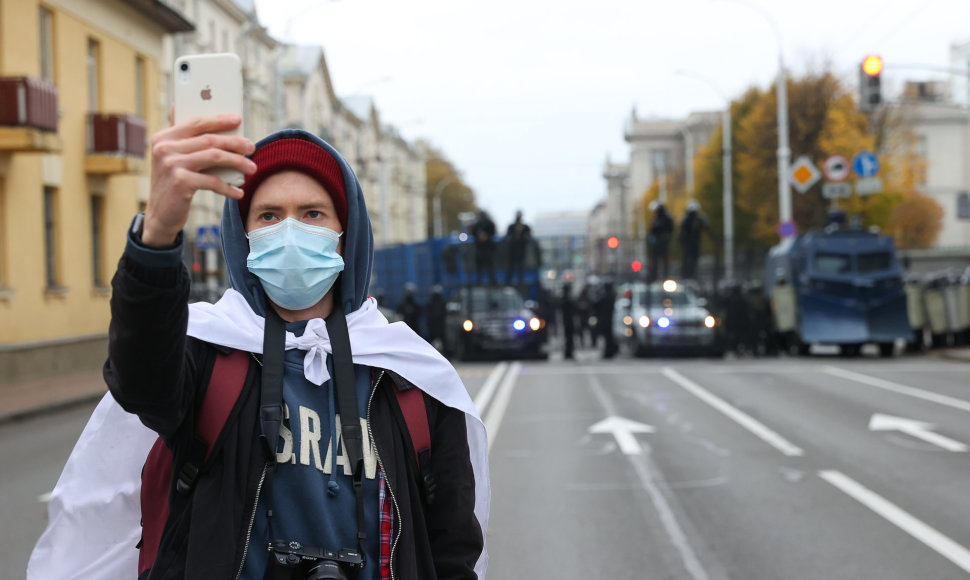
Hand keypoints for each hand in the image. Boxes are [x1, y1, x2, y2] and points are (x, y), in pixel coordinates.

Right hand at [142, 115, 255, 246]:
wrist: (159, 215)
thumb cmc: (173, 185)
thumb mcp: (173, 159)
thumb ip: (185, 141)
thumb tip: (212, 122)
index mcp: (163, 138)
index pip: (196, 122)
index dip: (218, 120)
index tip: (237, 119)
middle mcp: (165, 149)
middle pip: (209, 139)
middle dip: (234, 142)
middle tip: (252, 147)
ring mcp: (171, 165)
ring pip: (215, 157)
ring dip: (238, 162)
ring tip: (252, 168)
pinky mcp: (181, 183)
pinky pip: (213, 181)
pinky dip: (228, 187)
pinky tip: (239, 192)